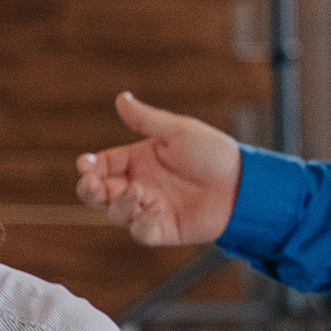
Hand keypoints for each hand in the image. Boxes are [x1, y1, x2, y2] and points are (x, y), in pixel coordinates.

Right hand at [74, 93, 241, 245]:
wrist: (244, 183)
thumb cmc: (214, 154)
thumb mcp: (179, 132)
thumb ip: (147, 120)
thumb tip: (121, 98)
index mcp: (137, 161)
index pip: (102, 164)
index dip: (89, 166)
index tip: (86, 164)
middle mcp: (138, 185)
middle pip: (98, 193)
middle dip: (89, 190)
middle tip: (93, 184)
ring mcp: (149, 208)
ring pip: (116, 213)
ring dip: (119, 204)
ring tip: (137, 191)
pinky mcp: (163, 228)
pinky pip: (141, 232)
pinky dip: (142, 223)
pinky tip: (157, 209)